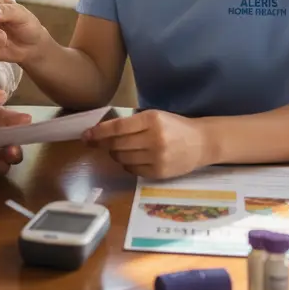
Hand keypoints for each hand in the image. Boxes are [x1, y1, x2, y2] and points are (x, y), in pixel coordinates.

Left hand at [82, 109, 210, 179]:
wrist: (202, 142)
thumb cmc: (174, 126)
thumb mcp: (154, 116)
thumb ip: (131, 123)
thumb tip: (101, 131)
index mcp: (152, 120)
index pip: (118, 128)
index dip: (99, 132)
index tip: (86, 135)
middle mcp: (154, 139)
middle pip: (117, 144)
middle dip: (103, 144)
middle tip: (96, 143)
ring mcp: (157, 158)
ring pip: (122, 159)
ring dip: (115, 154)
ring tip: (119, 149)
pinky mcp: (160, 173)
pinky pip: (132, 170)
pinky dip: (127, 164)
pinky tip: (132, 158)